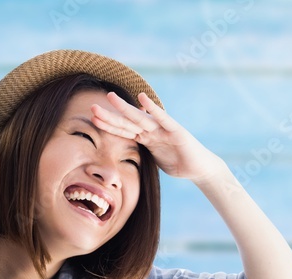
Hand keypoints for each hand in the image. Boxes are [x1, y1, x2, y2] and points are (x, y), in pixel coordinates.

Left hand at [91, 92, 226, 183]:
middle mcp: (152, 130)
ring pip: (140, 118)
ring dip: (124, 109)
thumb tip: (132, 143)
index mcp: (145, 137)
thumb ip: (143, 149)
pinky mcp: (176, 131)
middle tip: (92, 107)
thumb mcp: (154, 157)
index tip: (91, 120)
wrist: (199, 168)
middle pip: (126, 122)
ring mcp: (163, 129)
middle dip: (109, 116)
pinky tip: (142, 98)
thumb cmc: (177, 163)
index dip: (108, 125)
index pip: (123, 130)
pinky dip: (153, 108)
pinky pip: (163, 119)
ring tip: (110, 98)